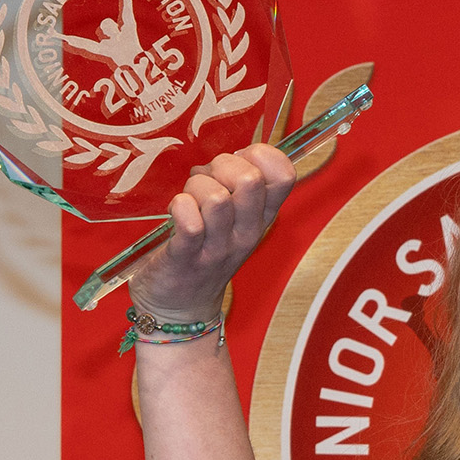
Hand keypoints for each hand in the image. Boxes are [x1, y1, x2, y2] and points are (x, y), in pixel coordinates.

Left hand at [126, 143, 296, 320]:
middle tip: (205, 180)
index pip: (284, 174)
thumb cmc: (202, 248)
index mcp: (262, 217)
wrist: (178, 305)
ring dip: (195, 188)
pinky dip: (179, 208)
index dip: (259, 155)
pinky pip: (190, 224)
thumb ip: (237, 184)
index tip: (237, 162)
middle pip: (250, 179)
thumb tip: (231, 154)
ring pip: (217, 198)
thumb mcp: (233, 217)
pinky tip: (175, 212)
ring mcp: (219, 248)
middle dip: (221, 166)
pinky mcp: (188, 258)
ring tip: (188, 199)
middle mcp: (247, 232)